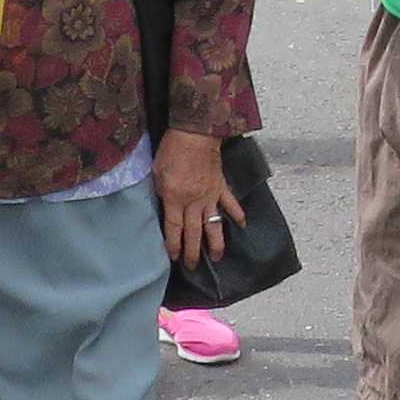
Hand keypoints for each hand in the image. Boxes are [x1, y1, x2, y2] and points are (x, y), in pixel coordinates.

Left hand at [155, 125, 240, 265]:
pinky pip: (230, 203)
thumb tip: (164, 204)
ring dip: (216, 243)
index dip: (174, 245)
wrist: (195, 133)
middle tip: (192, 267)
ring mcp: (210, 195)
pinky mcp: (221, 187)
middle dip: (192, 252)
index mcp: (175, 198)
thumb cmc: (172, 150)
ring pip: (213, 225)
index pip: (174, 228)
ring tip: (217, 257)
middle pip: (194, 233)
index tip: (174, 257)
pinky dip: (237, 214)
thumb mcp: (157, 172)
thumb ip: (161, 192)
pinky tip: (242, 225)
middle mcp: (193, 201)